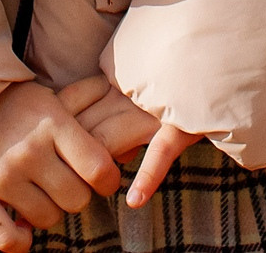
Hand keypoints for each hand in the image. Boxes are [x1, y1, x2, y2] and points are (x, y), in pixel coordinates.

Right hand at [0, 80, 121, 252]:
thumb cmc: (7, 104)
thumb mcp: (45, 95)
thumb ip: (80, 99)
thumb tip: (109, 87)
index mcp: (51, 123)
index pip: (99, 169)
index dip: (107, 180)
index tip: (100, 180)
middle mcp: (28, 151)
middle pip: (76, 200)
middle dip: (73, 195)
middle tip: (59, 184)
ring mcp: (0, 176)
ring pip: (47, 219)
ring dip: (45, 212)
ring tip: (34, 195)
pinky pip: (8, 239)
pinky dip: (19, 240)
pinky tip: (20, 227)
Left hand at [59, 76, 207, 207]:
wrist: (219, 67)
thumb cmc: (176, 81)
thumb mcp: (140, 92)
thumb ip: (118, 115)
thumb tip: (112, 154)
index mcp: (115, 79)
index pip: (69, 102)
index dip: (55, 128)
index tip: (45, 148)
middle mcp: (129, 91)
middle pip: (83, 126)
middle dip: (69, 155)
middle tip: (60, 180)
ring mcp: (153, 108)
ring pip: (109, 139)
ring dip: (97, 167)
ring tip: (86, 191)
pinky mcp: (181, 125)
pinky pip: (160, 151)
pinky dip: (148, 175)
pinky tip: (135, 199)